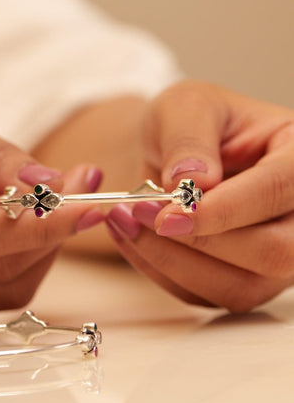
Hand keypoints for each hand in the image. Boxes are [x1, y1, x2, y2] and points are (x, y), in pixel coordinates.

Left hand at [105, 81, 293, 311]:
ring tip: (124, 220)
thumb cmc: (191, 122)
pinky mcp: (245, 282)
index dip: (226, 208)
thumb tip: (194, 182)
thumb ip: (190, 138)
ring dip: (172, 260)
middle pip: (274, 251)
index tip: (170, 212)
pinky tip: (131, 236)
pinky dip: (160, 270)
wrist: (174, 153)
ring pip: (239, 287)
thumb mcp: (186, 106)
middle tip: (139, 213)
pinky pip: (205, 296)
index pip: (278, 189)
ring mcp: (278, 256)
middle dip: (200, 241)